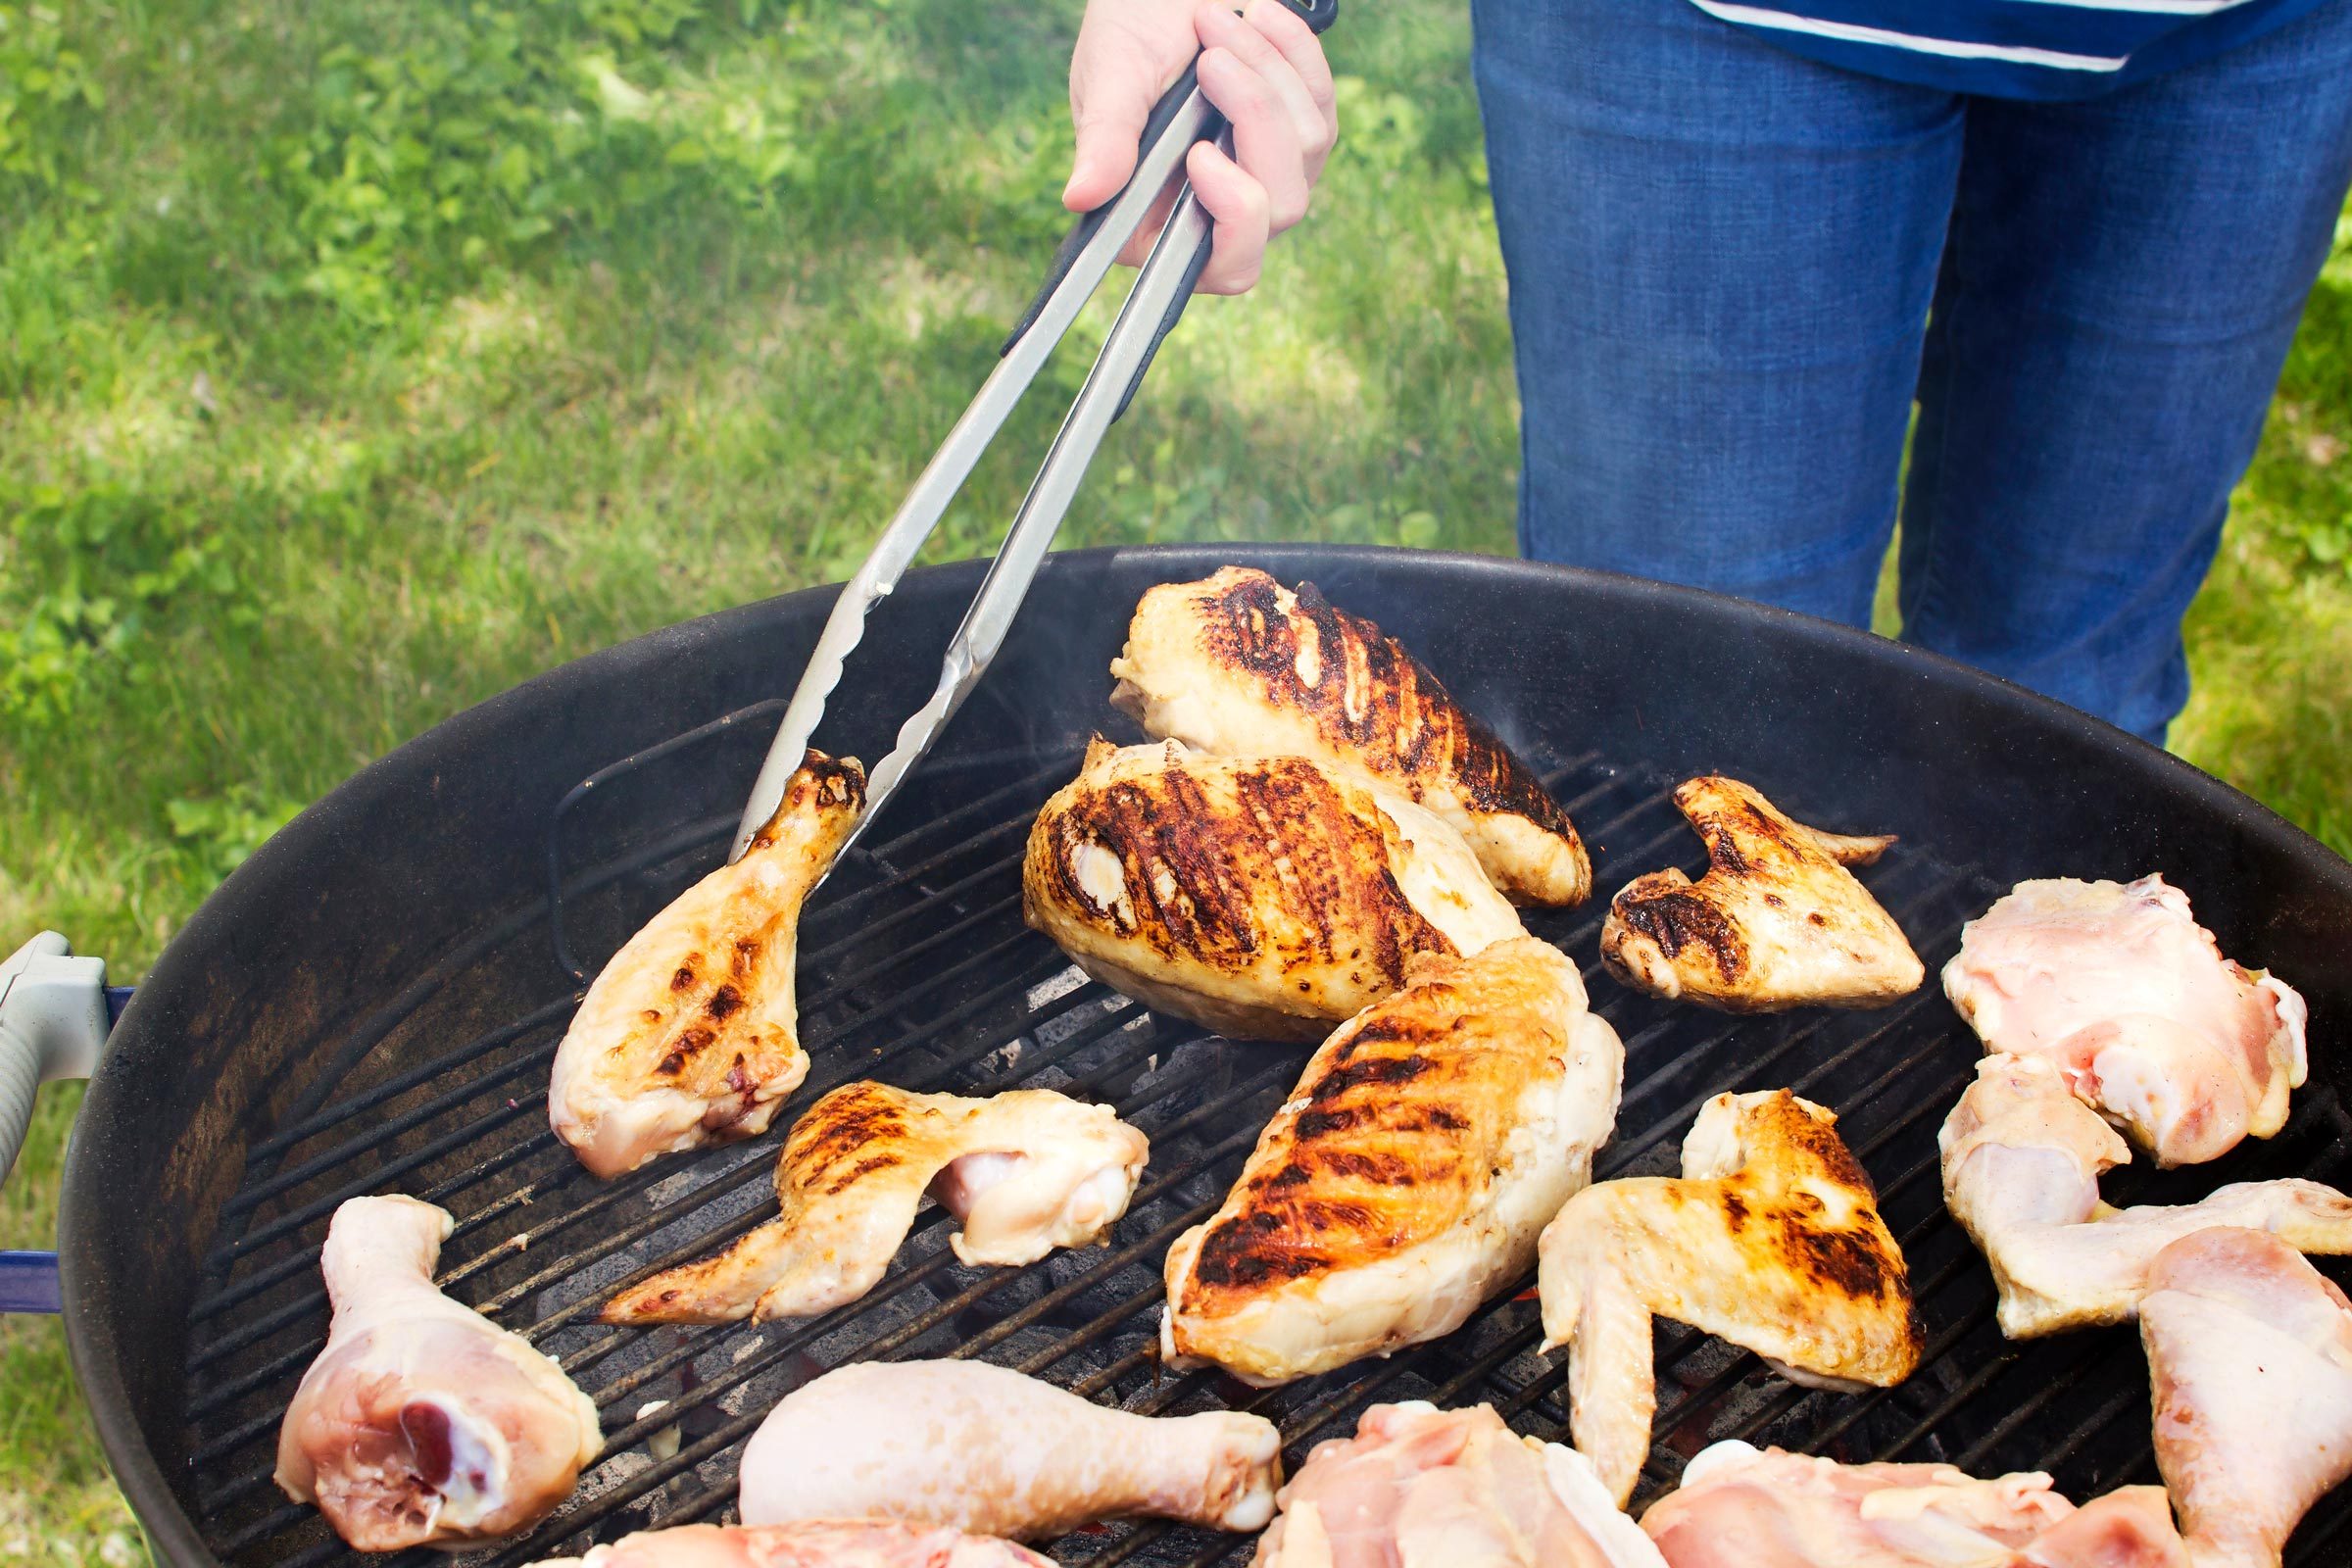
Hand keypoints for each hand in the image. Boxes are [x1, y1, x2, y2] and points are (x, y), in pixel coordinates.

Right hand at [1064, 0, 1338, 295]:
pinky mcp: (1301, 133)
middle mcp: (1223, 210)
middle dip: (1255, 120)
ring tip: (1213, 22)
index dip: (1233, 222)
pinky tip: (1255, 18)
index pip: (1226, 268)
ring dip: (1264, 70)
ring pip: (1307, 148)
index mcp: (1165, 223)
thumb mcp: (1111, 80)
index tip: (1200, 153)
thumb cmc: (1129, 37)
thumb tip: (1081, 196)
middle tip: (1208, 59)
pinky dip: (1291, 52)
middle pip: (1281, 208)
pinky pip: (1321, 104)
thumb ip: (1104, 140)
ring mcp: (1269, 174)